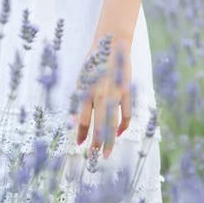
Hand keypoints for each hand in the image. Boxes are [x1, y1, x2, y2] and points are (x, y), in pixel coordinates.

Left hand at [74, 35, 131, 159]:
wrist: (112, 44)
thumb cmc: (94, 63)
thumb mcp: (82, 79)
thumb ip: (80, 98)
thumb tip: (76, 121)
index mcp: (87, 90)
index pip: (83, 119)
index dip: (81, 133)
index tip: (80, 145)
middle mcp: (100, 94)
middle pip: (98, 125)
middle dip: (95, 142)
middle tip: (94, 157)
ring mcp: (115, 94)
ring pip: (113, 123)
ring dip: (109, 139)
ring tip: (106, 152)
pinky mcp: (127, 92)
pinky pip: (126, 113)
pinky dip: (123, 125)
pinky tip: (119, 133)